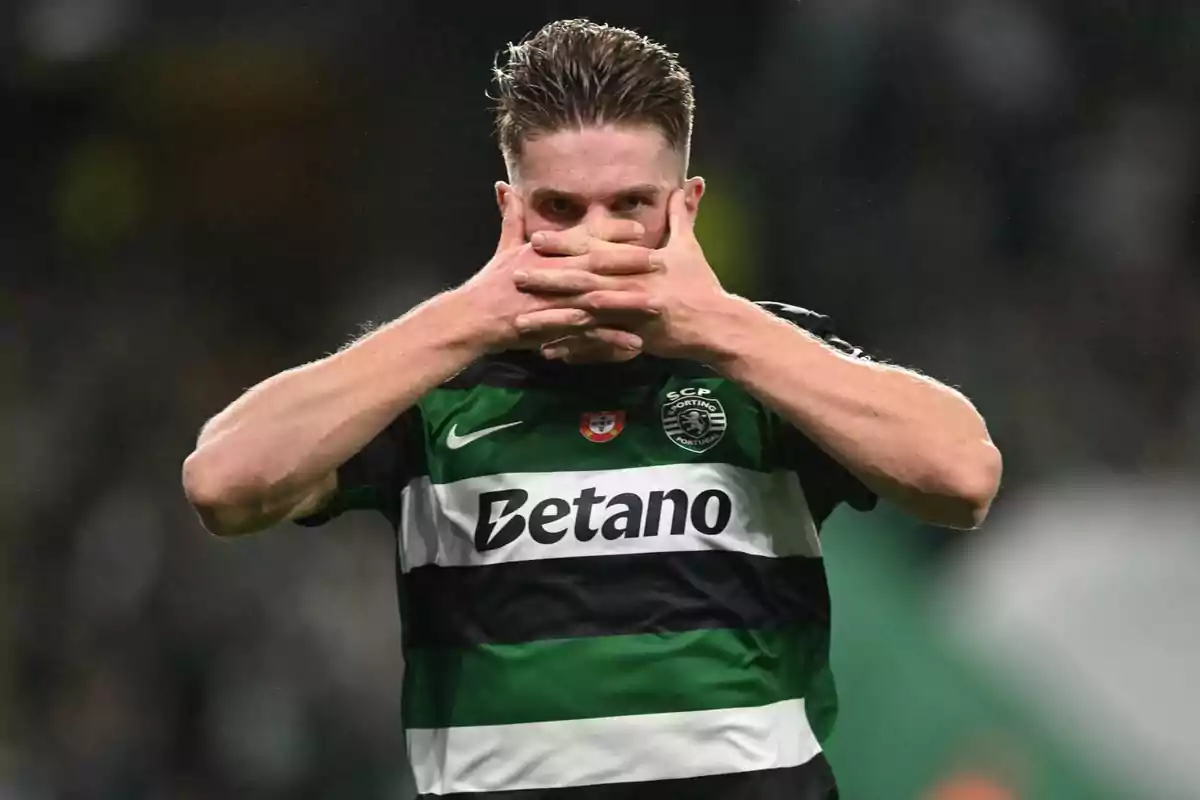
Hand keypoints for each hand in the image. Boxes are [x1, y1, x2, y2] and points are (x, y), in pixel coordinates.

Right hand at [454, 192, 662, 353]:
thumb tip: (505, 187)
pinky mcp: (556, 329)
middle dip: (631, 262)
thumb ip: (512, 218)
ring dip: (629, 302)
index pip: (585, 237)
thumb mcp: (504, 247)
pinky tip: (635, 344)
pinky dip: (612, 340)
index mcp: (546, 251)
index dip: (613, 232)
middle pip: (599, 264)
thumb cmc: (492, 283)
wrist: (475, 319)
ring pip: (600, 300)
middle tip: (661, 261)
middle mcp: (554, 273)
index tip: (639, 228)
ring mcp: (557, 302)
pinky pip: (589, 335)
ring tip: (658, 303)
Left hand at [516, 190, 729, 361]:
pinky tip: (548, 351)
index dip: (565, 242)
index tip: (536, 239)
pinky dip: (573, 349)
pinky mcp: (634, 338)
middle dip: (548, 277)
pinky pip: (598, 345)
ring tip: (521, 320)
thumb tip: (689, 184)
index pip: (596, 248)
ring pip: (585, 315)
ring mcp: (631, 314)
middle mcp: (632, 284)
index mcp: (639, 261)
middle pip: (583, 279)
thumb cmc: (700, 284)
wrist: (717, 325)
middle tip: (516, 274)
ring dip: (552, 318)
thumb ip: (682, 216)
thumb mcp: (690, 247)